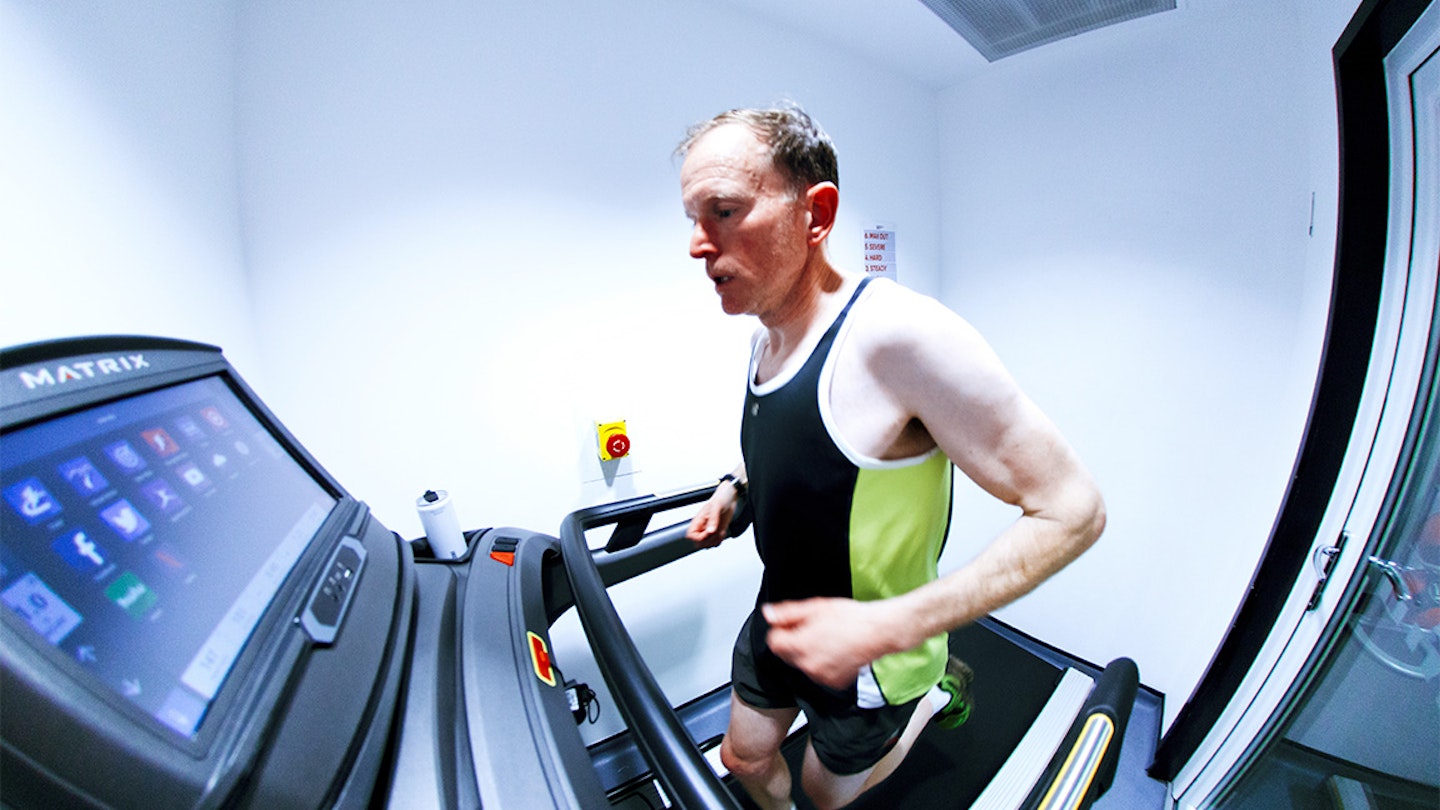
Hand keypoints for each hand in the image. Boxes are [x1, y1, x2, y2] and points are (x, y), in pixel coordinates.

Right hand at [686, 488, 734, 548]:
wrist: (730, 497)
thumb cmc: (721, 498)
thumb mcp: (717, 507)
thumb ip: (713, 519)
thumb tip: (711, 531)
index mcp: (698, 520)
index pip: (691, 536)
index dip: (700, 537)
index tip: (710, 532)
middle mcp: (702, 527)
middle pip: (699, 543)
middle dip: (709, 540)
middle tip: (717, 532)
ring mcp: (709, 531)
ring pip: (708, 545)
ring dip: (716, 540)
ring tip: (721, 530)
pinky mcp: (716, 533)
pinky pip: (715, 543)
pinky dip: (720, 539)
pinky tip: (723, 531)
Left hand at [762, 598, 901, 689]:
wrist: (877, 632)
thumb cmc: (850, 618)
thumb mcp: (815, 608)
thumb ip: (787, 613)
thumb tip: (768, 614)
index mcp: (800, 646)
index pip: (773, 642)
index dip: (781, 630)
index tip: (791, 624)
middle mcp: (808, 665)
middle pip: (786, 654)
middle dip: (793, 641)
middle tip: (813, 628)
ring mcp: (821, 676)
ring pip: (802, 664)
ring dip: (808, 653)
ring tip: (827, 639)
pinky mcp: (833, 683)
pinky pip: (818, 673)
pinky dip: (822, 664)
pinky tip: (835, 651)